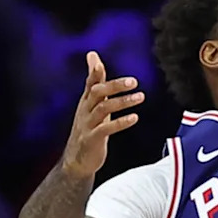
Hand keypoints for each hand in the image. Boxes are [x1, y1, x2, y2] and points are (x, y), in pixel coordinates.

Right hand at [62, 51, 143, 178]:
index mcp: (86, 102)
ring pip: (103, 109)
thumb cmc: (88, 128)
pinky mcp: (92, 139)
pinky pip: (106, 129)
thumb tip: (93, 56)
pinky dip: (120, 123)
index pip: (90, 84)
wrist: (76, 160)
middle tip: (134, 81)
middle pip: (97, 93)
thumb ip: (95, 82)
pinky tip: (134, 118)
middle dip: (114, 86)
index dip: (94, 73)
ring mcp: (87, 125)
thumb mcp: (91, 104)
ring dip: (123, 102)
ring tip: (140, 97)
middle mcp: (85, 111)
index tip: (98, 61)